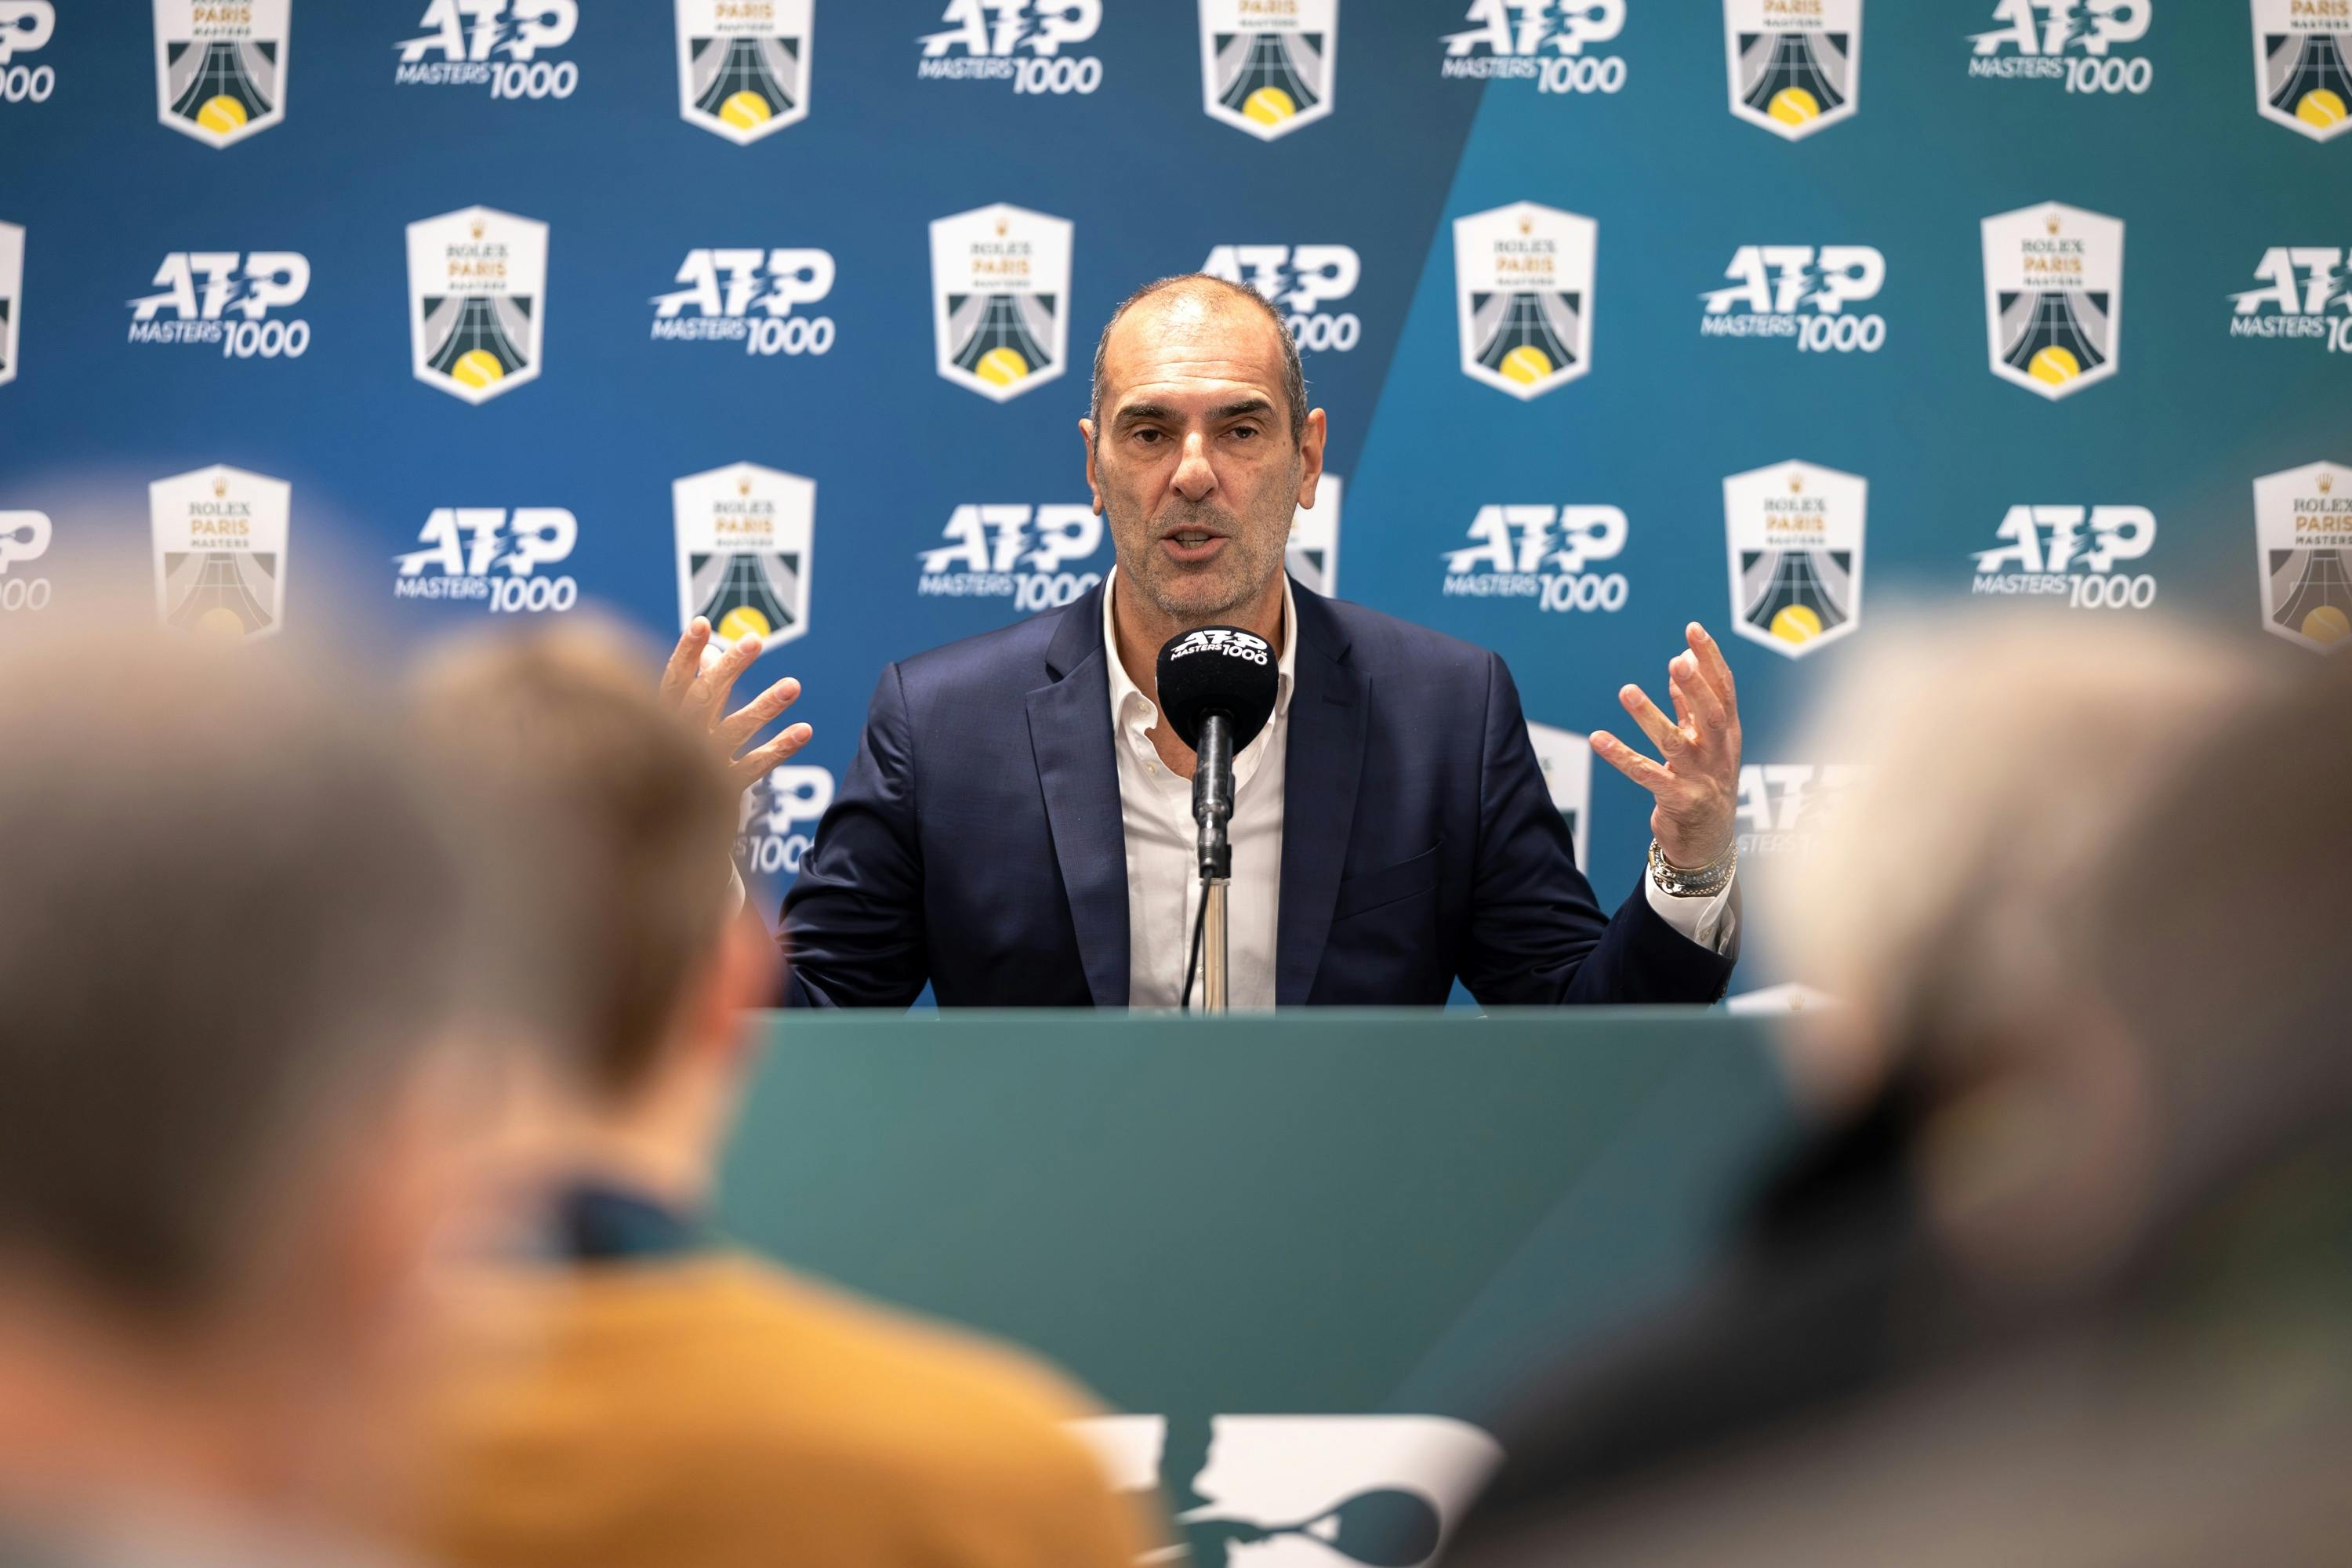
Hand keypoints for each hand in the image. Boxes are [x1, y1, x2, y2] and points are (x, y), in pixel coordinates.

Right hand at [658, 617, 811, 790]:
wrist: (668, 832)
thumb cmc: (673, 769)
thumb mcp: (680, 728)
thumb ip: (698, 692)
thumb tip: (711, 653)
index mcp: (662, 723)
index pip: (673, 682)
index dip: (685, 653)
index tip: (701, 623)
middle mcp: (677, 742)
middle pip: (703, 699)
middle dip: (728, 668)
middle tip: (754, 640)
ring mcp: (698, 768)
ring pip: (734, 731)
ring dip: (765, 706)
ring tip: (793, 685)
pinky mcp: (721, 793)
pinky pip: (754, 766)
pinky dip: (779, 748)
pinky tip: (805, 730)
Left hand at [1590, 622, 1740, 868]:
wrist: (1708, 840)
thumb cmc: (1705, 781)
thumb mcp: (1704, 740)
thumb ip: (1690, 703)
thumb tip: (1681, 660)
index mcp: (1727, 733)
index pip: (1724, 690)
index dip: (1710, 659)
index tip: (1693, 629)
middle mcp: (1718, 753)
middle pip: (1711, 715)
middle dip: (1695, 686)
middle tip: (1676, 660)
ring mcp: (1699, 778)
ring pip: (1675, 744)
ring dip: (1650, 716)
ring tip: (1626, 691)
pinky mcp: (1676, 800)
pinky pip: (1645, 775)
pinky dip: (1622, 756)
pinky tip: (1598, 738)